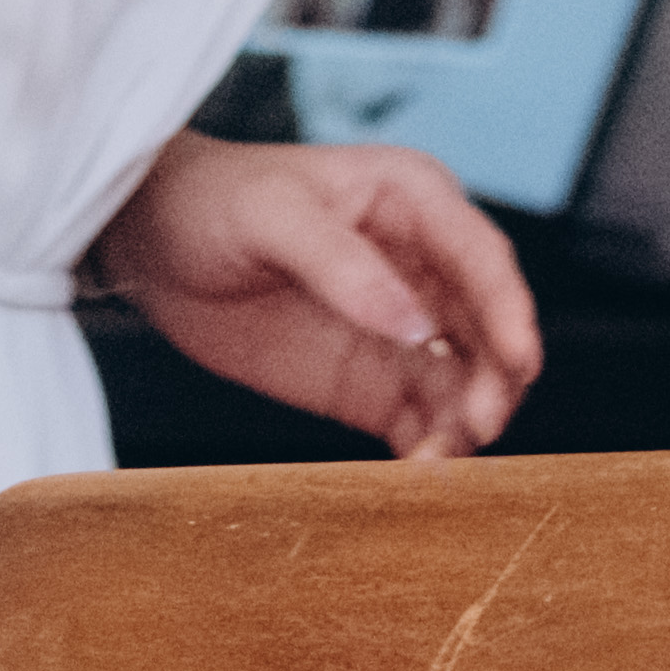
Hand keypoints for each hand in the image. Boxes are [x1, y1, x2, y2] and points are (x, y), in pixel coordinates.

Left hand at [93, 132, 537, 461]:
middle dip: (493, 379)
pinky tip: (417, 471)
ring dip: (465, 423)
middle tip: (475, 424)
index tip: (517, 361)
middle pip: (487, 331)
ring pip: (464, 383)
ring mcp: (400, 329)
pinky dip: (430, 448)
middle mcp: (423, 265)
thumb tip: (414, 324)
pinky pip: (421, 421)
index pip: (483, 258)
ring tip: (437, 459)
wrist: (152, 242)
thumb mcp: (271, 215)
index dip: (509, 310)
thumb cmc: (212, 199)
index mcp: (414, 201)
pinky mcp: (371, 381)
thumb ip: (342, 264)